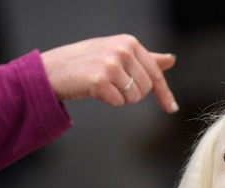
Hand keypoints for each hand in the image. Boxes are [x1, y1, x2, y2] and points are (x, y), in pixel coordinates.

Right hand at [40, 34, 177, 111]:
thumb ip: (146, 58)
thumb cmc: (86, 62)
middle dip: (134, 93)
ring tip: (104, 85)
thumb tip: (171, 60)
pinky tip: (97, 90)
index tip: (172, 108)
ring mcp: (111, 64)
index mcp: (129, 42)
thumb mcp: (118, 53)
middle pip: (146, 87)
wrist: (53, 69)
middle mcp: (122, 50)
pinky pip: (119, 102)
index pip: (155, 72)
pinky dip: (111, 101)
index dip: (164, 93)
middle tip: (114, 85)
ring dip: (122, 98)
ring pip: (134, 96)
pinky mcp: (100, 80)